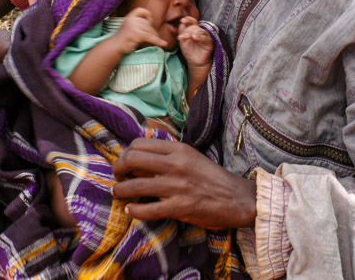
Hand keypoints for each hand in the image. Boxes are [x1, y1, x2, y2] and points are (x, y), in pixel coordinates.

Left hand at [111, 138, 256, 229]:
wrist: (236, 198)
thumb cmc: (212, 178)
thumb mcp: (191, 158)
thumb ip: (168, 155)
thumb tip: (140, 158)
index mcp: (179, 149)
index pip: (139, 143)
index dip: (126, 153)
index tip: (125, 163)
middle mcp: (176, 164)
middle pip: (132, 159)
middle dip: (118, 168)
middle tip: (118, 177)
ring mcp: (177, 186)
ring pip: (135, 185)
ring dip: (120, 190)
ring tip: (118, 193)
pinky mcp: (180, 207)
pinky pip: (147, 209)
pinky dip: (134, 210)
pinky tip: (130, 210)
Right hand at [116, 7, 167, 51]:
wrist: (115, 46)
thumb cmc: (124, 38)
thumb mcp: (130, 26)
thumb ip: (138, 23)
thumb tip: (151, 22)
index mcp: (129, 17)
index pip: (140, 10)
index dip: (147, 14)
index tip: (150, 21)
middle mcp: (131, 20)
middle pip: (147, 23)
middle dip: (152, 30)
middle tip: (153, 37)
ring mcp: (134, 27)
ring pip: (150, 30)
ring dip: (155, 36)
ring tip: (158, 41)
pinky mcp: (137, 34)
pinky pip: (151, 37)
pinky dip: (158, 41)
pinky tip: (163, 44)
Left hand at [177, 17, 212, 68]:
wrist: (194, 62)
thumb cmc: (189, 51)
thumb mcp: (183, 41)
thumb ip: (182, 32)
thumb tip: (181, 23)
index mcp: (194, 30)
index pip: (193, 22)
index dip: (188, 19)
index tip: (182, 20)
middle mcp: (201, 32)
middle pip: (195, 27)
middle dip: (187, 31)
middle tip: (181, 37)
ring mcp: (206, 37)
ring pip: (200, 31)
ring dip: (191, 33)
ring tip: (185, 37)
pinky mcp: (209, 43)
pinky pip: (205, 38)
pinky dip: (199, 37)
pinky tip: (194, 37)